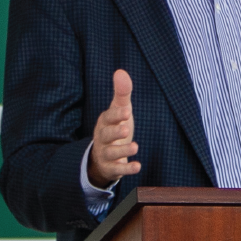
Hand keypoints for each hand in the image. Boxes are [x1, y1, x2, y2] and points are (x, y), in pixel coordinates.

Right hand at [88, 69, 140, 187]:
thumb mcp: (119, 110)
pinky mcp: (111, 168)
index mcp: (104, 122)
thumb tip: (120, 71)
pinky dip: (127, 169)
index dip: (116, 115)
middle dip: (116, 132)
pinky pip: (117, 170)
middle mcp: (102, 138)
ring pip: (111, 153)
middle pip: (106, 135)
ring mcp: (105, 154)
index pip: (108, 117)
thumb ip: (122, 92)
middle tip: (127, 129)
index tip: (127, 111)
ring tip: (135, 147)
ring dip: (123, 151)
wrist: (104, 155)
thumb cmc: (115, 127)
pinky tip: (138, 166)